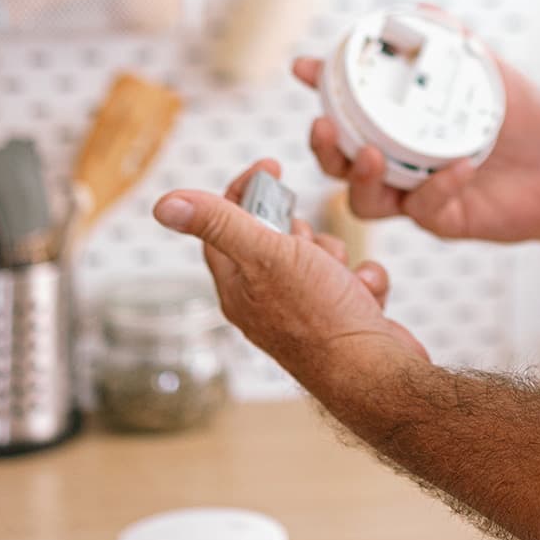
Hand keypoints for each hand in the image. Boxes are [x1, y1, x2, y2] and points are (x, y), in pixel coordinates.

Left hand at [153, 161, 428, 386]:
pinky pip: (350, 278)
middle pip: (275, 237)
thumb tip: (164, 203)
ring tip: (339, 277)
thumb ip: (220, 223)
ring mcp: (304, 311)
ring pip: (318, 255)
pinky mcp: (340, 319)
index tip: (270, 166)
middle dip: (300, 228)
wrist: (375, 373)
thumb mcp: (266, 255)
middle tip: (305, 242)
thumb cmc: (321, 318)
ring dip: (336, 254)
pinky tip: (364, 295)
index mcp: (238, 287)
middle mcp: (265, 301)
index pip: (223, 226)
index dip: (243, 190)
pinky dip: (363, 279)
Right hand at [293, 17, 539, 243]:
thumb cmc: (525, 122)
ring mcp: (417, 195)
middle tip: (323, 125)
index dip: (322, 88)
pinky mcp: (443, 220)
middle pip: (338, 162)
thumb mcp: (490, 75)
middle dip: (323, 145)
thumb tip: (426, 10)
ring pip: (364, 199)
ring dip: (361, 176)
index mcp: (400, 126)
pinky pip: (426, 209)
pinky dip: (439, 186)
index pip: (349, 107)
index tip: (306, 67)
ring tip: (372, 154)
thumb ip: (458, 46)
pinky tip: (462, 167)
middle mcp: (399, 162)